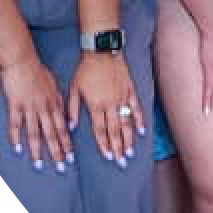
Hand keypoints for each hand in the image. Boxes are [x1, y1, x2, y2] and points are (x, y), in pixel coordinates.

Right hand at [1, 55, 71, 170]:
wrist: (22, 61)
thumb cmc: (38, 71)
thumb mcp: (55, 85)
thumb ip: (59, 101)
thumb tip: (64, 114)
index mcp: (54, 104)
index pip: (63, 128)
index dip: (66, 143)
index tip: (70, 157)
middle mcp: (44, 108)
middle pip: (51, 134)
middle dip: (57, 152)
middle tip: (60, 167)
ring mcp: (29, 108)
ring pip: (35, 133)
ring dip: (37, 150)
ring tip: (39, 165)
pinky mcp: (15, 106)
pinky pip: (16, 124)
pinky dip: (16, 137)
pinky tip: (17, 149)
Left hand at [67, 50, 143, 164]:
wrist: (102, 51)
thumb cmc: (86, 69)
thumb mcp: (73, 88)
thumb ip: (72, 108)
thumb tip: (71, 126)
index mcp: (95, 105)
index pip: (100, 130)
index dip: (104, 144)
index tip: (108, 156)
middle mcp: (110, 104)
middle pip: (115, 130)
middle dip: (118, 147)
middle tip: (122, 160)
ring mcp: (122, 97)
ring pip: (126, 122)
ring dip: (129, 138)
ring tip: (131, 151)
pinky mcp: (130, 90)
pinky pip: (136, 107)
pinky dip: (139, 119)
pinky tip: (141, 130)